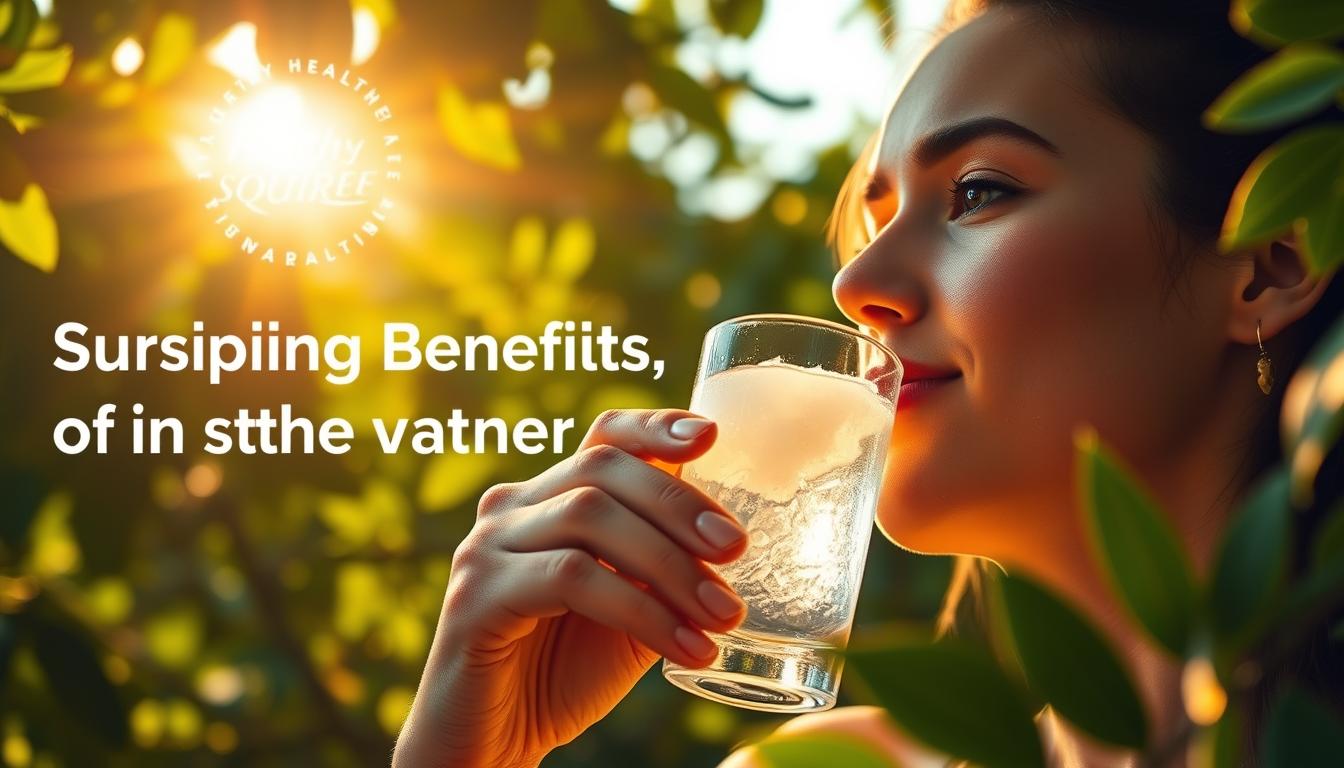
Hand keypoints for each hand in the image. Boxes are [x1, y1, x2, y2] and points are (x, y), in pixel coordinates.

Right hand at [393, 409, 749, 767]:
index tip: (709, 436)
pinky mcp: (474, 595)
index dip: (654, 426)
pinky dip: (639, 610)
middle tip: (736, 551)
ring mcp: (487, 548)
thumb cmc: (564, 672)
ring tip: (722, 616)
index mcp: (549, 500)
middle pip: (602, 468)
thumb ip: (661, 568)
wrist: (493, 744)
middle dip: (679, 505)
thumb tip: (729, 540)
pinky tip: (685, 648)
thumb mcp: (630, 609)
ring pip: (589, 518)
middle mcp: (511, 508)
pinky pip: (570, 578)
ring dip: (670, 565)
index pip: (602, 437)